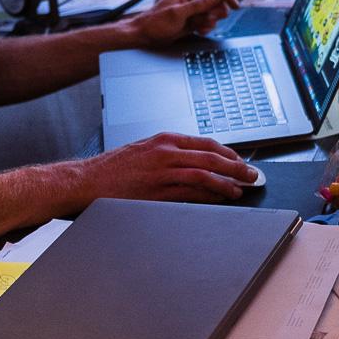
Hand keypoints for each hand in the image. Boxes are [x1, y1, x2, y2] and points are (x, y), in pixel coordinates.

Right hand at [74, 132, 256, 204]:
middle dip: (236, 166)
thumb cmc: (112, 168)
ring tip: (241, 189)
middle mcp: (165, 153)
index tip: (240, 160)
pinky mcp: (158, 192)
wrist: (85, 181)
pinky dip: (210, 196)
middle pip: (211, 158)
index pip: (205, 143)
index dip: (227, 153)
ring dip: (227, 182)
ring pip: (205, 175)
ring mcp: (162, 173)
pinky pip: (191, 194)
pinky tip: (221, 199)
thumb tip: (195, 162)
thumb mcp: (143, 150)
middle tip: (252, 174)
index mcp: (163, 140)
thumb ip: (168, 153)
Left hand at [128, 0, 235, 45]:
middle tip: (206, 19)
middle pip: (218, 1)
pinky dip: (206, 27)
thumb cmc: (156, 22)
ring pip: (215, 13)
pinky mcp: (194, 19)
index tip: (235, 6)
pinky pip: (209, 22)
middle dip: (216, 12)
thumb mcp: (179, 12)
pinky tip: (198, 30)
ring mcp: (195, 9)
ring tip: (198, 26)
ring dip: (210, 22)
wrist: (147, 34)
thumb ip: (199, 4)